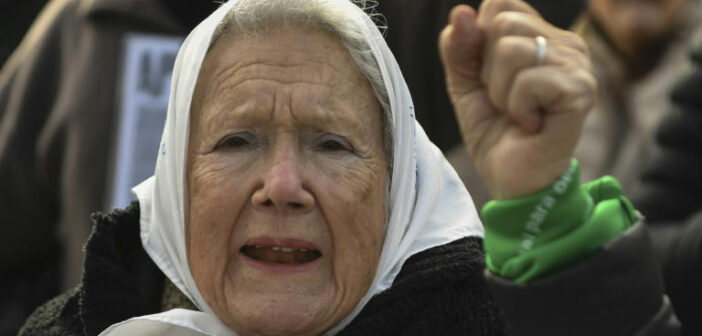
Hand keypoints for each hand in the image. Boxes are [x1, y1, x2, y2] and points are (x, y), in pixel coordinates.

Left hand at [439, 0, 595, 198]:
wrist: (512, 180)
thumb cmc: (495, 132)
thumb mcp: (464, 85)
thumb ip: (459, 48)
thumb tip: (460, 13)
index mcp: (541, 36)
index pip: (499, 4)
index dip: (479, 42)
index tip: (489, 79)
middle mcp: (566, 43)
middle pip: (503, 22)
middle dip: (488, 69)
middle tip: (504, 100)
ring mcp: (578, 66)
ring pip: (512, 49)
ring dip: (500, 91)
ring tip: (517, 113)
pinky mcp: (581, 91)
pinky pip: (528, 80)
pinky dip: (516, 107)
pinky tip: (531, 124)